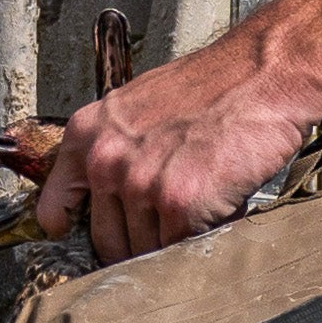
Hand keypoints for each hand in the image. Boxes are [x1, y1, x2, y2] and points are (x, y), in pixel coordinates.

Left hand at [32, 32, 321, 263]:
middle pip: (109, 240)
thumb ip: (117, 148)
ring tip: (206, 201)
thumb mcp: (141, 106)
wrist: (266, 73)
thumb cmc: (216, 85)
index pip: (55, 208)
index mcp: (88, 134)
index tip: (84, 240)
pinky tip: (224, 201)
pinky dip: (209, 233)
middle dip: (141, 241)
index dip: (74, 229)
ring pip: (148, 249)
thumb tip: (114, 193)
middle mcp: (106, 160)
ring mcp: (141, 184)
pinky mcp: (180, 203)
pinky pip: (186, 246)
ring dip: (178, 239)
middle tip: (172, 225)